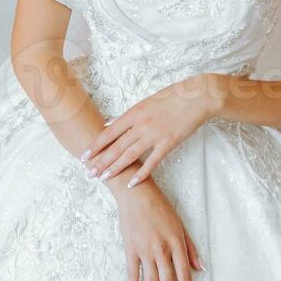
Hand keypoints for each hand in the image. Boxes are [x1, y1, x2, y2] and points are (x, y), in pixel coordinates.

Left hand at [83, 75, 213, 187]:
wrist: (196, 97)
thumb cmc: (172, 97)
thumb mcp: (146, 102)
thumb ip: (128, 115)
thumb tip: (110, 123)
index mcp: (134, 113)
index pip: (109, 132)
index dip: (96, 145)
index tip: (84, 155)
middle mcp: (141, 125)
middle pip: (116, 146)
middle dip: (101, 161)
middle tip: (89, 173)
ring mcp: (154, 135)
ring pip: (130, 155)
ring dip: (116, 168)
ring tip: (103, 178)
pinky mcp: (168, 143)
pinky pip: (152, 162)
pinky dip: (141, 174)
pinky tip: (132, 183)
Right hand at [115, 182, 202, 280]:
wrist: (136, 192)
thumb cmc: (160, 206)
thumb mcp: (180, 224)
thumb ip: (190, 248)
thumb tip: (200, 268)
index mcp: (176, 242)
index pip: (184, 275)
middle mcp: (161, 249)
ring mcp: (144, 250)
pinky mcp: (130, 248)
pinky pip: (132, 272)